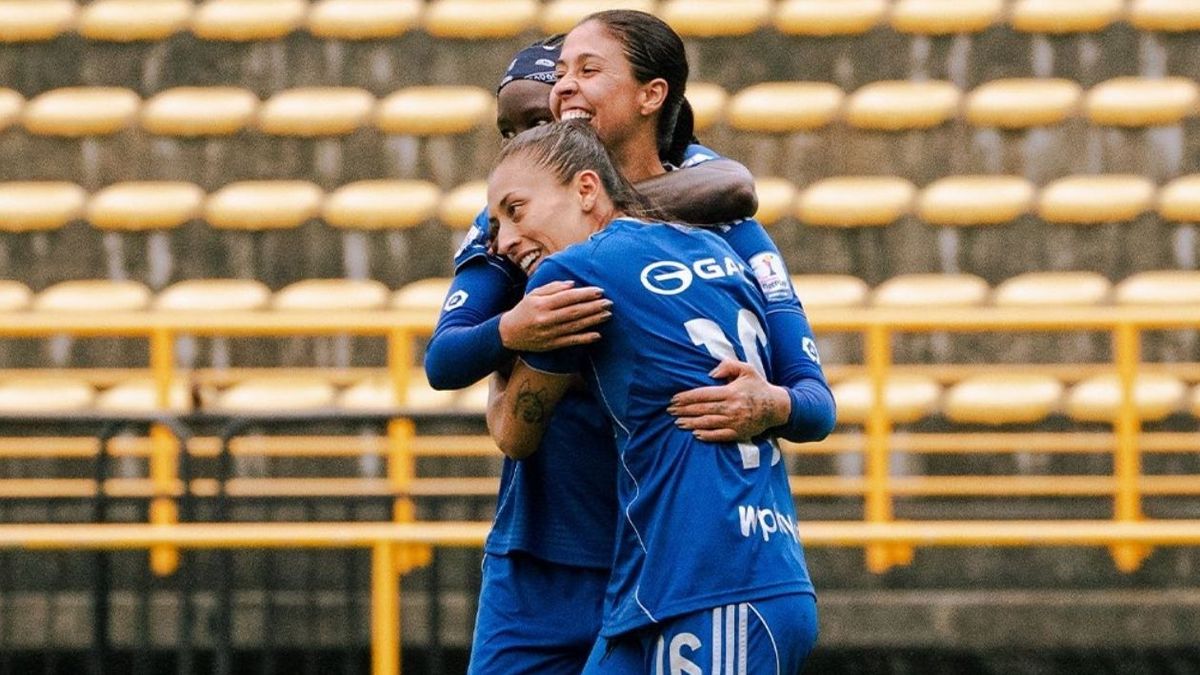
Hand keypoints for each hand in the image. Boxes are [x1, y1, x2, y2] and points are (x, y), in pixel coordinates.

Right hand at [499, 280, 611, 351]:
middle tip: (609, 303)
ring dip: (593, 320)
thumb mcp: (534, 294)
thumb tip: (572, 284)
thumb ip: (553, 287)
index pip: (567, 297)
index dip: (585, 294)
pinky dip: (585, 338)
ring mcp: (550, 333)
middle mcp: (546, 319)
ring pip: (575, 326)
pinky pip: (571, 341)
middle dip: (593, 307)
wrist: (509, 333)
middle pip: (574, 312)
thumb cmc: (524, 309)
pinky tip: (597, 335)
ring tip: (607, 315)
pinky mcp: (552, 344)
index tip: (599, 291)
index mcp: (542, 304)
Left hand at [667, 359, 790, 441]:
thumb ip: (729, 366)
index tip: (674, 399)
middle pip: (702, 409)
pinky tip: (695, 434)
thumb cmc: (758, 386)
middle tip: (670, 411)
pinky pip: (720, 435)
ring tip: (678, 423)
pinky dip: (707, 435)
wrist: (776, 407)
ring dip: (691, 423)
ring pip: (708, 423)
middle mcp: (731, 408)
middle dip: (684, 410)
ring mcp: (735, 422)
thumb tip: (711, 373)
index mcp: (731, 392)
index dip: (687, 397)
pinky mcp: (739, 433)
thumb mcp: (747, 369)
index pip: (703, 394)